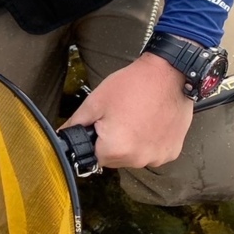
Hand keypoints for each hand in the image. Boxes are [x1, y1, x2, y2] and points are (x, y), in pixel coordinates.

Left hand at [63, 53, 193, 169]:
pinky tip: (151, 123)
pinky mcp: (172, 152)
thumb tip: (62, 135)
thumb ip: (76, 123)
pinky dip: (149, 143)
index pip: (94, 157)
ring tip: (137, 118)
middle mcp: (138, 159)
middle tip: (120, 117)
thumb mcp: (96, 101)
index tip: (103, 125)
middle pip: (115, 159)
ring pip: (133, 157)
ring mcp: (157, 157)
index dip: (95, 140)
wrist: (169, 74)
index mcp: (116, 149)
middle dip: (113, 143)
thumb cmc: (133, 85)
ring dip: (131, 144)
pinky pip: (152, 153)